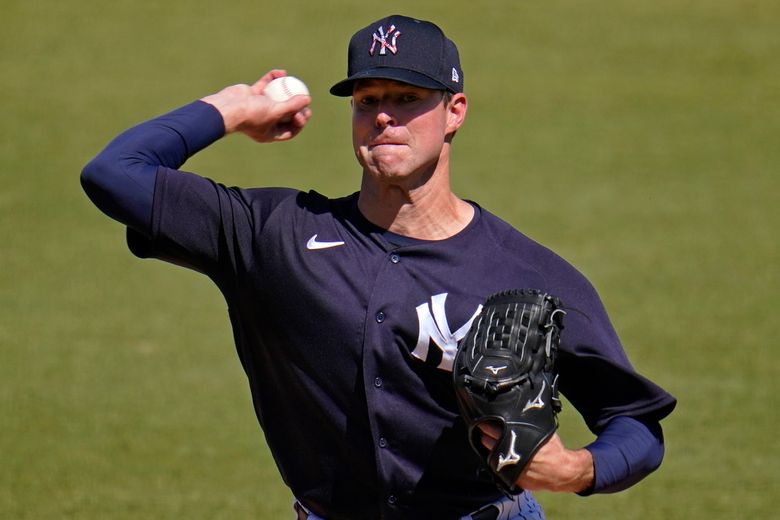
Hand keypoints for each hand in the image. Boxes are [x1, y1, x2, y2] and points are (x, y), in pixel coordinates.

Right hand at [201, 69, 311, 142]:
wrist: (227, 107)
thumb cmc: (252, 115)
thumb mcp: (276, 113)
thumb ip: (292, 106)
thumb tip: (308, 99)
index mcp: (269, 133)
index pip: (289, 130)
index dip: (299, 122)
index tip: (305, 113)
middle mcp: (264, 121)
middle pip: (285, 114)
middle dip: (296, 106)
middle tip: (304, 98)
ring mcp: (258, 106)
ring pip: (276, 97)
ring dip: (285, 89)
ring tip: (294, 82)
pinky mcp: (252, 94)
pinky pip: (265, 85)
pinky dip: (272, 78)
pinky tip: (281, 72)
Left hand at [478, 424, 593, 492]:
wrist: (561, 471)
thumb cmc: (552, 449)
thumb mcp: (541, 429)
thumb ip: (527, 422)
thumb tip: (520, 409)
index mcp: (516, 437)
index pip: (491, 429)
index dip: (485, 424)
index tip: (483, 419)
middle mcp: (509, 452)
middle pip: (486, 441)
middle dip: (484, 434)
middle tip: (484, 429)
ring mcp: (507, 466)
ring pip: (489, 454)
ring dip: (488, 447)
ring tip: (489, 441)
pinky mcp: (509, 477)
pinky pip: (496, 466)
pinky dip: (495, 460)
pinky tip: (498, 454)